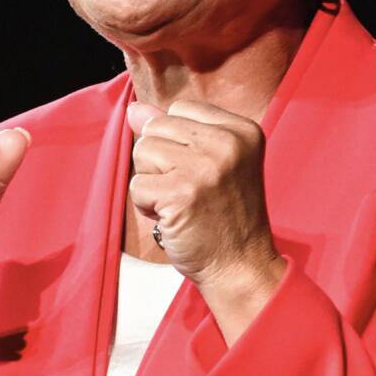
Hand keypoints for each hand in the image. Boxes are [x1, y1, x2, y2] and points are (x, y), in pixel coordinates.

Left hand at [127, 100, 285, 340]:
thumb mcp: (209, 162)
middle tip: (189, 190)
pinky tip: (173, 218)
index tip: (199, 171)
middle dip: (159, 162)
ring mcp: (205, 167)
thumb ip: (174, 130)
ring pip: (142, 152)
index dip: (175, 141)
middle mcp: (227, 143)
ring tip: (180, 202)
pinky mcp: (181, 192)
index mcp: (241, 130)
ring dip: (151, 182)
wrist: (242, 267)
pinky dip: (146, 206)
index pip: (178, 108)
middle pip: (155, 128)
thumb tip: (134, 108)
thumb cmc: (223, 215)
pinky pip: (136, 185)